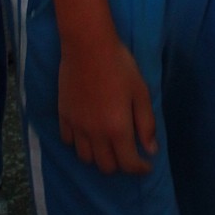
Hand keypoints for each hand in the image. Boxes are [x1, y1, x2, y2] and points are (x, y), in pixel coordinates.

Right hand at [58, 35, 156, 173]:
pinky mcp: (64, 116)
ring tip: (107, 145)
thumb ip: (146, 124)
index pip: (128, 164)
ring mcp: (77, 126)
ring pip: (85, 158)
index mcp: (118, 129)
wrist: (88, 46)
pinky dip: (79, 143)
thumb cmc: (120, 66)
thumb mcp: (141, 92)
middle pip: (106, 166)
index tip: (145, 164)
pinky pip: (68, 141)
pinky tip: (87, 133)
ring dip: (98, 157)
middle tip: (127, 152)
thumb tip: (151, 150)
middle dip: (120, 164)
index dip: (140, 168)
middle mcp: (95, 134)